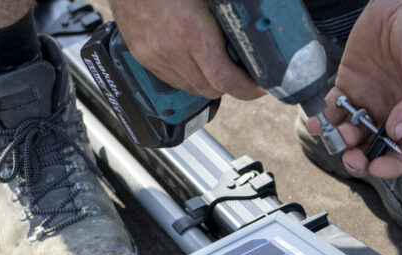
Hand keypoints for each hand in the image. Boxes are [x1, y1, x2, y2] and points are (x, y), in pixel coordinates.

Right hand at [109, 0, 263, 100]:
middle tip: (242, 73)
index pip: (224, 79)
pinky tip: (194, 62)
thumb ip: (227, 19)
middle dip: (230, 85)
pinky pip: (172, 80)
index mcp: (190, 31)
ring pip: (191, 88)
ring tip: (217, 65)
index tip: (259, 87)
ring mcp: (153, 56)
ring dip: (208, 82)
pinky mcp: (142, 57)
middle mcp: (170, 49)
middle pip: (210, 88)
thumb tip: (251, 30)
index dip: (247, 89)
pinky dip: (188, 77)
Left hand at [308, 0, 401, 178]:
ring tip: (337, 134)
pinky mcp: (349, 86)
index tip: (377, 168)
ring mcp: (370, 102)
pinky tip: (319, 122)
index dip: (393, 166)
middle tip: (352, 157)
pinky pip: (334, 109)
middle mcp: (393, 115)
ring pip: (353, 134)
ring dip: (342, 141)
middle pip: (376, 150)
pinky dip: (325, 120)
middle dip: (362, 160)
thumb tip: (398, 131)